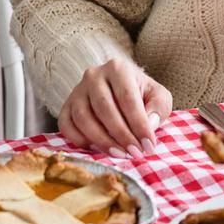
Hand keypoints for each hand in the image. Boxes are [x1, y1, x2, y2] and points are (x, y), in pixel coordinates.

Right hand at [58, 57, 172, 159]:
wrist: (118, 88)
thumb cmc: (141, 94)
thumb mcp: (157, 96)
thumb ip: (158, 107)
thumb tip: (148, 125)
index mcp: (118, 68)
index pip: (127, 98)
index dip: (138, 124)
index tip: (148, 145)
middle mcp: (93, 76)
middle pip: (104, 108)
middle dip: (121, 135)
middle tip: (134, 153)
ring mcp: (76, 91)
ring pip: (83, 118)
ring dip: (102, 141)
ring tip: (120, 154)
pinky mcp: (65, 106)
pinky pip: (66, 125)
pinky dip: (80, 141)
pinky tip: (97, 150)